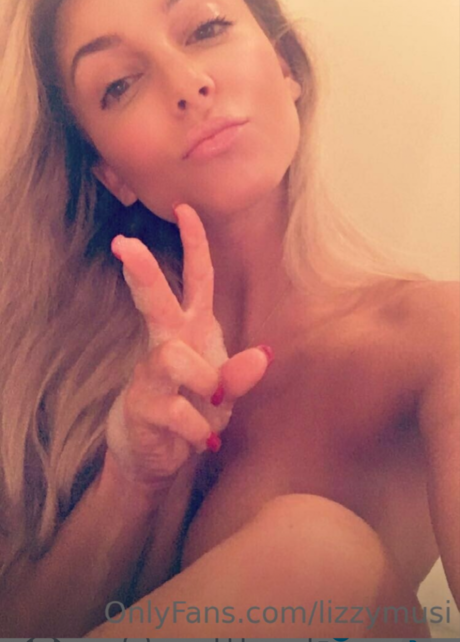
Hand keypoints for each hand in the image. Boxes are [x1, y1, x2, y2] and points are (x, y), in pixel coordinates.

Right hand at [104, 203, 271, 488]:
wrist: (158, 459)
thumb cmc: (193, 412)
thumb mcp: (225, 395)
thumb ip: (241, 374)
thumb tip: (263, 354)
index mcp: (191, 331)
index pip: (195, 280)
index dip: (193, 244)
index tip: (185, 208)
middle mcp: (167, 345)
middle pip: (155, 301)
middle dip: (143, 270)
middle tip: (123, 243)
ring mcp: (149, 376)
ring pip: (173, 357)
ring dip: (204, 383)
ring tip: (211, 408)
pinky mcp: (142, 408)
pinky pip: (181, 411)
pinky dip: (201, 429)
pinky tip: (203, 440)